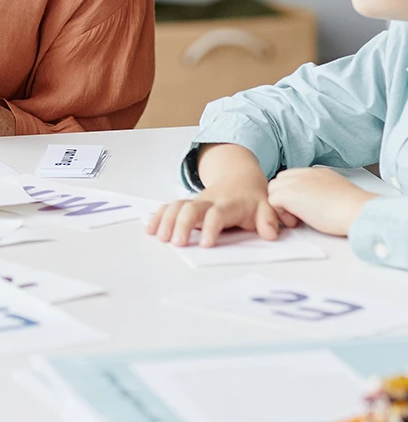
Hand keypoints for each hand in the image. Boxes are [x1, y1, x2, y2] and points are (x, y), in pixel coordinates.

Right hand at [147, 183, 290, 246]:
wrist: (239, 177)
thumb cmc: (252, 197)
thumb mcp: (267, 206)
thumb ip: (268, 219)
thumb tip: (270, 234)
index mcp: (228, 204)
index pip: (217, 214)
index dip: (210, 227)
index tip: (205, 244)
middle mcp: (208, 201)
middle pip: (190, 208)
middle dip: (181, 224)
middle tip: (177, 243)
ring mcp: (195, 202)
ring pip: (176, 206)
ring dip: (166, 220)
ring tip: (160, 237)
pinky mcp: (187, 205)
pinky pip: (169, 207)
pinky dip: (158, 216)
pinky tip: (150, 228)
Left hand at [267, 167, 379, 236]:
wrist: (358, 210)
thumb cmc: (354, 209)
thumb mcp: (336, 193)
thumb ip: (322, 191)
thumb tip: (318, 202)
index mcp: (317, 172)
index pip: (293, 177)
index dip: (293, 192)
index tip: (302, 206)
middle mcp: (304, 173)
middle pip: (280, 180)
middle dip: (284, 196)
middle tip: (297, 214)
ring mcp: (295, 182)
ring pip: (274, 190)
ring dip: (281, 205)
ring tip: (297, 219)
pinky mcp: (289, 194)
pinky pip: (272, 201)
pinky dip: (280, 212)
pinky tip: (296, 221)